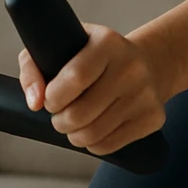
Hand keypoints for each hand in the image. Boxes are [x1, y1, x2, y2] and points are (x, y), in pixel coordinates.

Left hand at [18, 23, 168, 156]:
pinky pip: (109, 146)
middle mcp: (131, 66)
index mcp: (108, 42)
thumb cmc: (94, 56)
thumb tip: (34, 102)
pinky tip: (93, 129)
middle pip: (80, 113)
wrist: (148, 63)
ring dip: (73, 136)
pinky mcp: (154, 117)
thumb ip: (34, 67)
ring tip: (73, 124)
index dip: (54, 97)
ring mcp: (145, 93)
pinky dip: (93, 144)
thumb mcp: (62, 45)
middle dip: (60, 121)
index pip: (75, 78)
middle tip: (59, 115)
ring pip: (93, 134)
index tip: (50, 100)